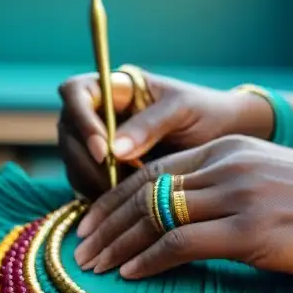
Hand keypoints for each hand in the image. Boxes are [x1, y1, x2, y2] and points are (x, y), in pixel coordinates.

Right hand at [57, 70, 272, 198]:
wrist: (225, 137)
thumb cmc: (206, 113)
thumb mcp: (183, 111)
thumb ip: (150, 125)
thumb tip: (113, 150)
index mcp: (116, 87)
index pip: (75, 92)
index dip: (81, 119)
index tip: (104, 150)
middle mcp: (99, 111)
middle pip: (67, 130)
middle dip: (87, 159)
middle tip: (117, 183)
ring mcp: (97, 140)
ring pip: (73, 159)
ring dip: (91, 180)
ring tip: (127, 195)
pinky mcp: (103, 167)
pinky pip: (85, 181)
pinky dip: (99, 195)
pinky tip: (125, 204)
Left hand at [72, 135, 292, 279]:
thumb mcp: (264, 177)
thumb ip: (221, 184)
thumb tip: (176, 213)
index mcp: (226, 148)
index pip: (152, 171)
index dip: (113, 198)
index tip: (89, 223)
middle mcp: (226, 165)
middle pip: (144, 190)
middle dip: (103, 221)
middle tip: (77, 247)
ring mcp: (238, 196)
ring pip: (155, 215)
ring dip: (116, 242)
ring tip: (91, 265)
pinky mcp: (250, 231)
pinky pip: (181, 243)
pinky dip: (149, 259)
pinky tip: (130, 273)